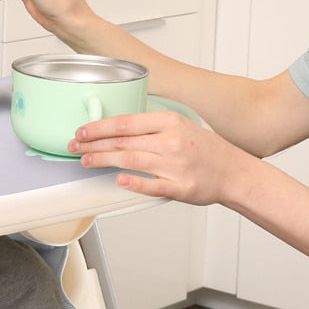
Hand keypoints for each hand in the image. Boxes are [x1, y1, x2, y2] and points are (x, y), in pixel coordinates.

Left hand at [70, 109, 248, 205]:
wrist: (234, 172)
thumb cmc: (206, 150)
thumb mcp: (181, 126)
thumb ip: (152, 126)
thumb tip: (117, 129)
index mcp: (170, 122)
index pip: (126, 122)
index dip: (99, 127)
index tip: (82, 130)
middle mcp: (171, 141)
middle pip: (123, 142)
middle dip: (93, 144)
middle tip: (75, 146)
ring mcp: (175, 165)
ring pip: (130, 160)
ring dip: (103, 161)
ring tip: (85, 161)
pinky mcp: (180, 187)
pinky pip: (153, 184)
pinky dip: (134, 182)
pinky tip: (118, 181)